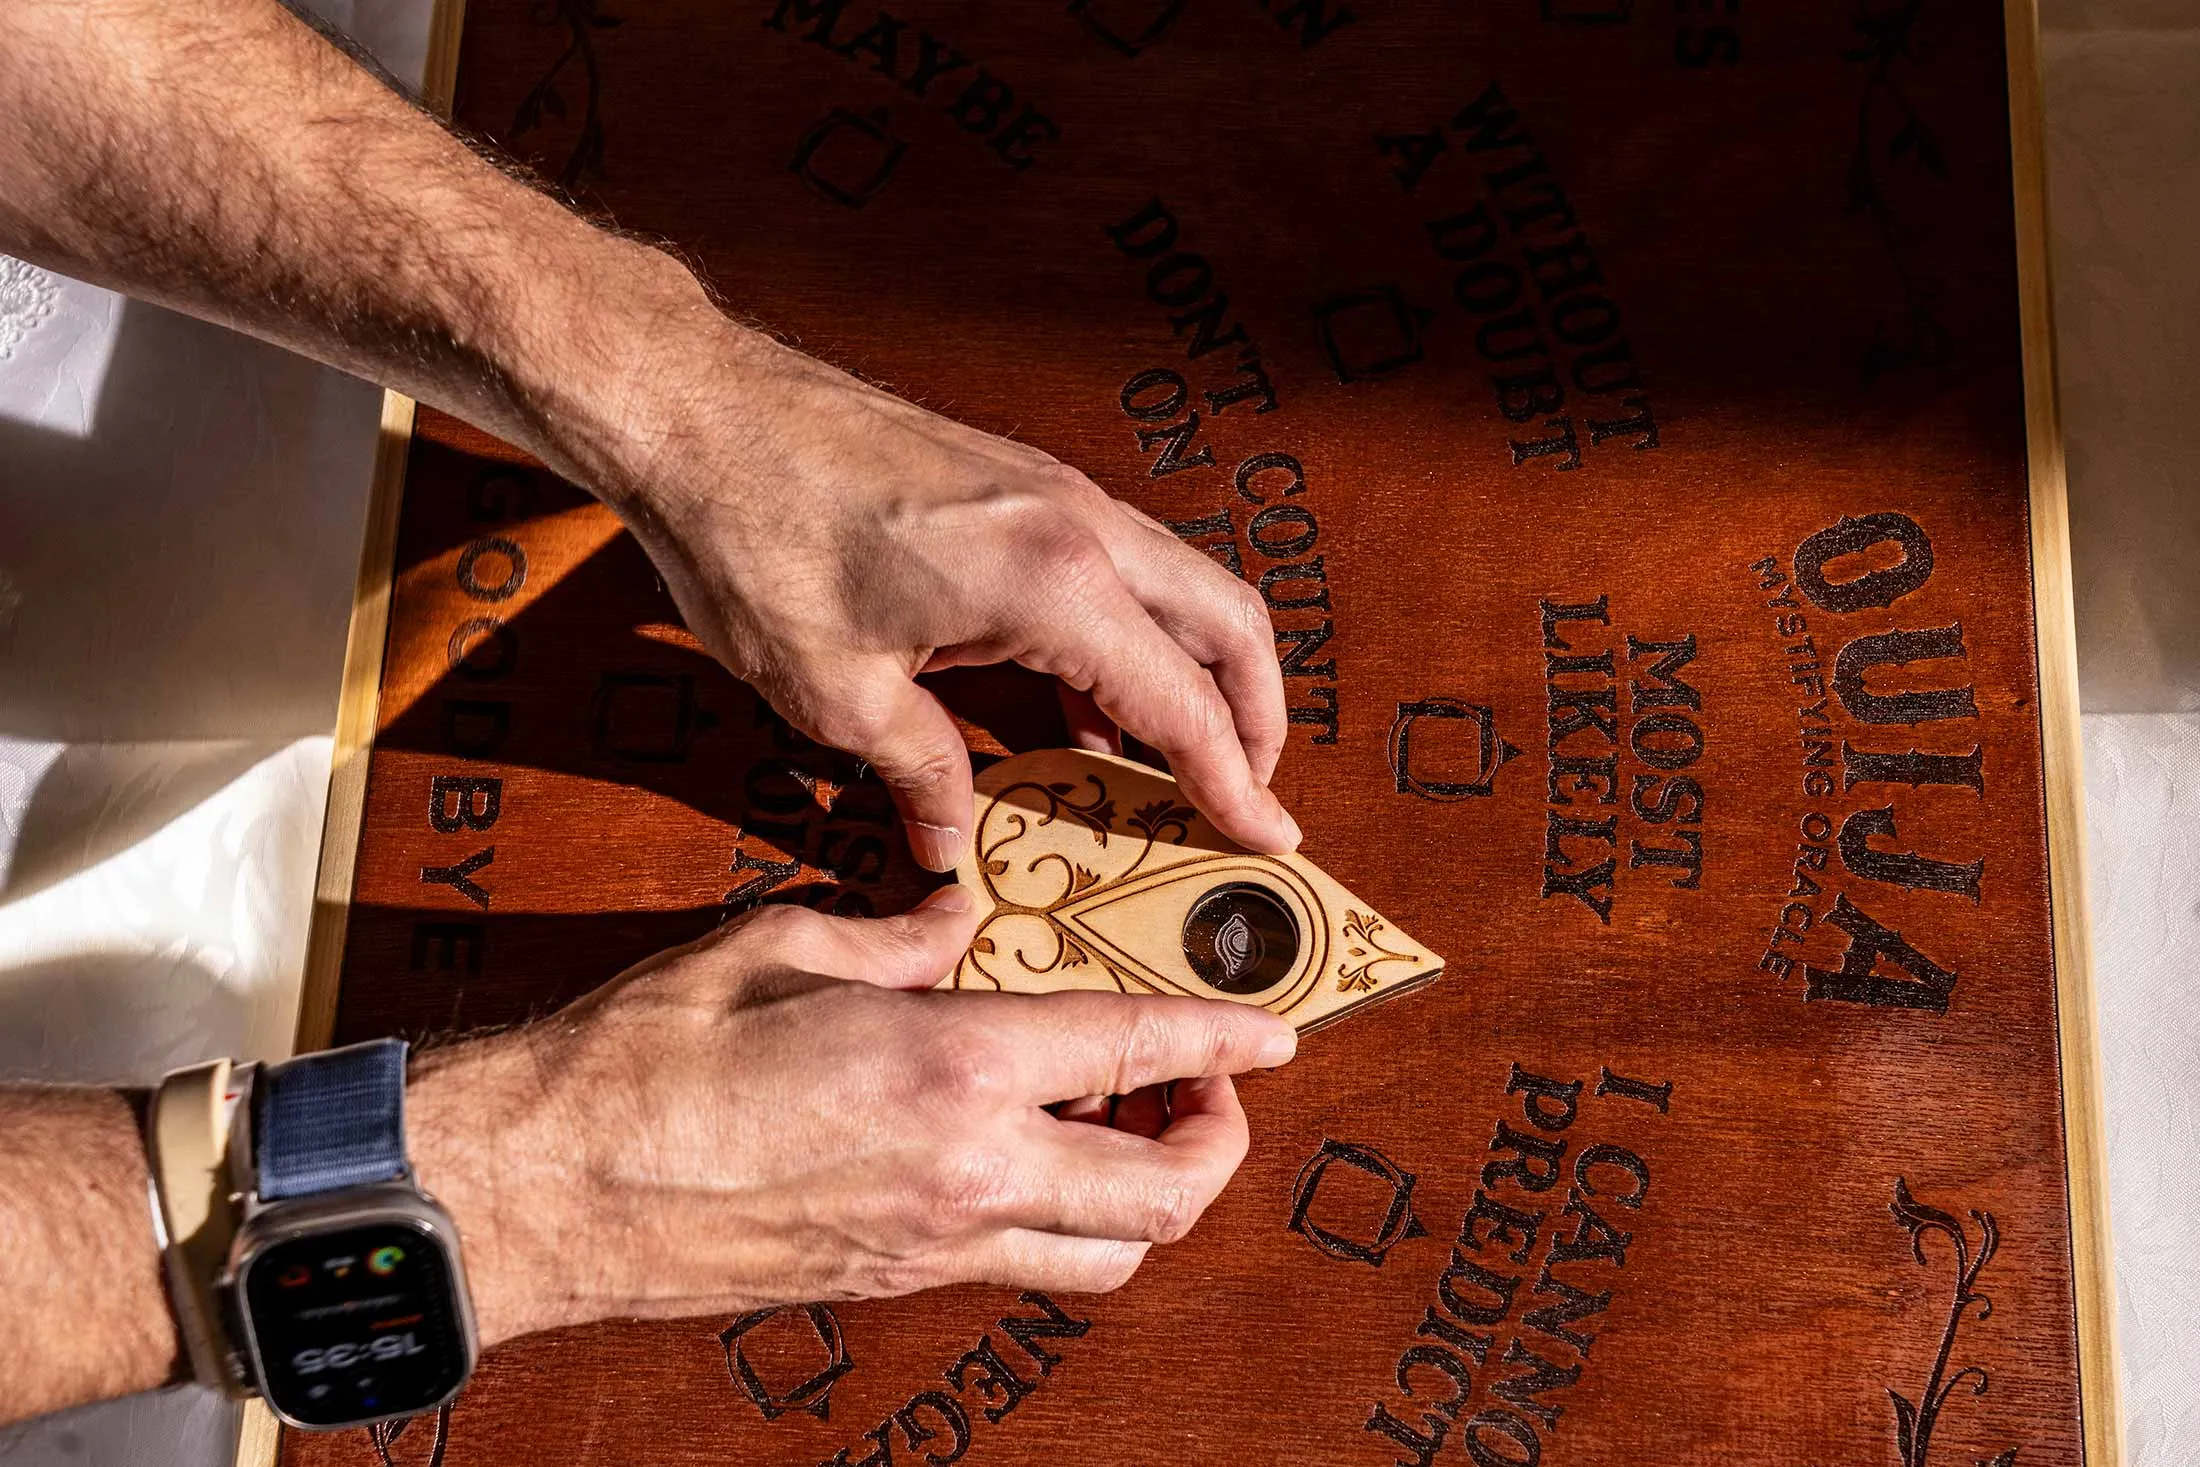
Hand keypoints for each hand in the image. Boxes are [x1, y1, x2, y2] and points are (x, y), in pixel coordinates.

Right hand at [406, 889, 1296, 1344]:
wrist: (543, 1190)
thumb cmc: (642, 1062)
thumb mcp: (778, 945)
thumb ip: (895, 932)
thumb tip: (956, 921)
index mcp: (949, 1071)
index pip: (1139, 1056)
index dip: (1228, 1040)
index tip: (1278, 1030)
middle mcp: (964, 1176)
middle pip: (1162, 1197)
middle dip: (1216, 1144)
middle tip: (1206, 1088)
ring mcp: (929, 1247)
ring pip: (1102, 1257)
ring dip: (1144, 1199)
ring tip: (1122, 1128)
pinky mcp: (886, 1284)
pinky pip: (1016, 1268)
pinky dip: (1056, 1223)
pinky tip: (1018, 1156)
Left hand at [591, 320, 1299, 871]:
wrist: (698, 407)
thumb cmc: (756, 537)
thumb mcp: (836, 694)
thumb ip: (923, 773)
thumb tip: (956, 841)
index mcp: (1054, 583)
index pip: (1185, 704)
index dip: (1234, 783)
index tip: (1268, 837)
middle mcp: (1080, 526)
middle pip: (1229, 624)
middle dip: (1257, 718)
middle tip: (1240, 795)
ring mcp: (1056, 492)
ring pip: (1184, 586)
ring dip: (1198, 672)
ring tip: (1166, 764)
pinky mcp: (1021, 482)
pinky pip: (1121, 567)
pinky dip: (1135, 637)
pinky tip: (1082, 704)